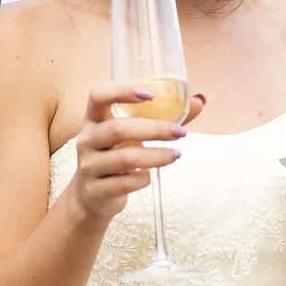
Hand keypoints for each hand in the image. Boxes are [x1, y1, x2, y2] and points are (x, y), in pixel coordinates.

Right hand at [62, 82, 196, 223]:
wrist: (92, 194)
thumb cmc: (117, 154)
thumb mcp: (134, 133)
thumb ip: (163, 116)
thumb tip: (198, 101)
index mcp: (94, 118)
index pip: (98, 95)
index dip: (121, 91)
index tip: (150, 95)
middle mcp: (87, 139)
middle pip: (117, 129)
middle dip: (153, 129)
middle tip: (180, 132)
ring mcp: (89, 165)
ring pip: (123, 158)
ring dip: (155, 156)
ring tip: (175, 155)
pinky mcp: (95, 190)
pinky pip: (123, 183)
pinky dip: (142, 179)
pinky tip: (150, 176)